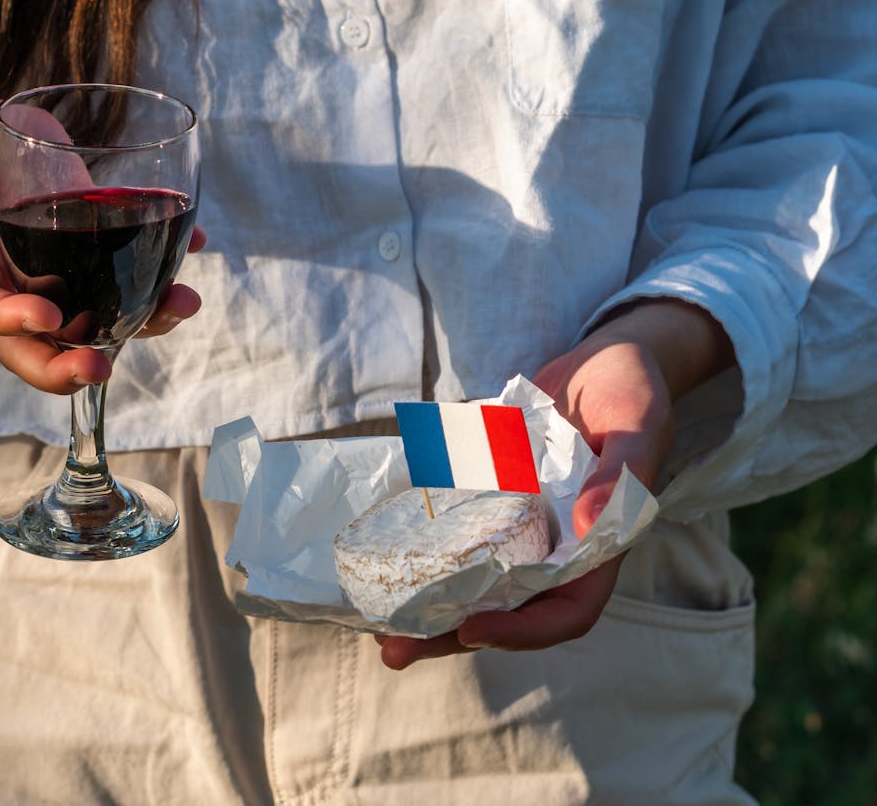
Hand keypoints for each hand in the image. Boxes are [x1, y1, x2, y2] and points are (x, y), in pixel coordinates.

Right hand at [0, 73, 205, 393]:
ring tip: (181, 305)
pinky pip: (120, 269)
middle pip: (31, 341)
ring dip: (136, 323)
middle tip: (102, 368)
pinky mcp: (86, 241)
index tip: (47, 315)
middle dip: (64, 364)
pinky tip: (197, 243)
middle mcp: (8, 273)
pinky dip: (159, 265)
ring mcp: (50, 265)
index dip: (9, 320)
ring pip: (89, 315)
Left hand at [376, 299, 732, 668]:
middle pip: (507, 611)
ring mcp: (520, 527)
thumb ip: (619, 474)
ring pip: (474, 583)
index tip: (474, 630)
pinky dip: (422, 554)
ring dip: (428, 608)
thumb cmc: (632, 391)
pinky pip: (455, 537)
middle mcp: (556, 548)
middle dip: (452, 635)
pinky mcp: (489, 500)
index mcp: (598, 546)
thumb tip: (590, 523)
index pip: (567, 611)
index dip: (524, 631)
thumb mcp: (637, 422)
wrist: (601, 362)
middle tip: (394, 650)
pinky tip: (376, 563)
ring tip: (375, 626)